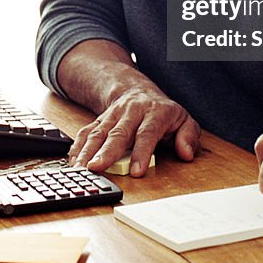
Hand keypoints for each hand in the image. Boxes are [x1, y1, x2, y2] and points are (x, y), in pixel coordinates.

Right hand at [68, 84, 200, 176]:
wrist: (137, 91)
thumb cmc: (162, 112)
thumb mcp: (184, 120)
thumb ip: (189, 136)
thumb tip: (186, 153)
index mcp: (154, 112)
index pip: (147, 133)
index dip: (141, 152)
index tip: (136, 171)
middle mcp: (131, 112)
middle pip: (118, 133)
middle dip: (106, 152)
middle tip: (97, 168)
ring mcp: (113, 115)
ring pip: (99, 132)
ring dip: (88, 150)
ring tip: (81, 168)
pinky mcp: (100, 120)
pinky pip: (87, 132)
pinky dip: (78, 146)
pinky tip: (73, 161)